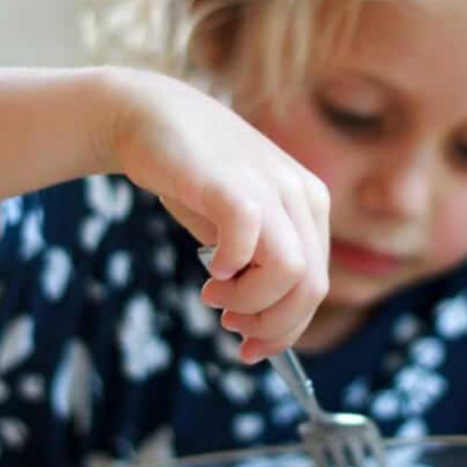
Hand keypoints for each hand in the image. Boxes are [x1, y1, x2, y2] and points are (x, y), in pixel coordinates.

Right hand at [101, 68, 329, 360]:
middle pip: (310, 286)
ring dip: (251, 302)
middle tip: (230, 325)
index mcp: (309, 205)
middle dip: (271, 325)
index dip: (287, 328)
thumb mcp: (240, 225)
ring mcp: (269, 185)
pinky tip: (210, 268)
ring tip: (214, 295)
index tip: (251, 349)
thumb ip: (261, 264)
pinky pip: (250, 238)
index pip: (316, 284)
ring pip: (291, 272)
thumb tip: (263, 329)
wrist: (151, 117)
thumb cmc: (195, 179)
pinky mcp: (231, 182)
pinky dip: (231, 267)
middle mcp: (299, 193)